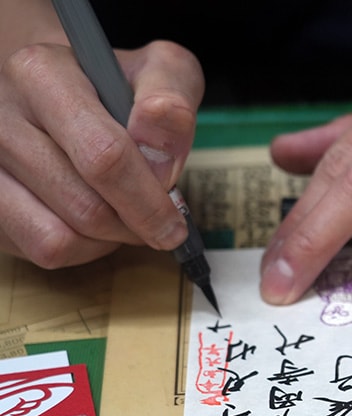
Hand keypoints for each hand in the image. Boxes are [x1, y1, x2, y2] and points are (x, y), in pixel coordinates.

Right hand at [0, 39, 203, 267]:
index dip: (148, 200)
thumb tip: (162, 141)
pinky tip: (92, 222)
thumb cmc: (109, 86)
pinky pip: (42, 249)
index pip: (103, 156)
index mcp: (42, 75)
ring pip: (59, 238)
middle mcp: (0, 119)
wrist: (49, 88)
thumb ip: (170, 95)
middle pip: (85, 206)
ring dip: (107, 239)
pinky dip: (81, 248)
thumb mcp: (155, 70)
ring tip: (123, 213)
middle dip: (135, 225)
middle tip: (160, 223)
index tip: (175, 221)